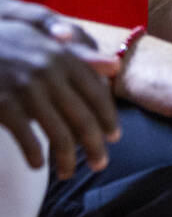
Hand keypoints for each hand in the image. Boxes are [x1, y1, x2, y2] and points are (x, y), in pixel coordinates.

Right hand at [0, 0, 120, 177]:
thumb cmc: (7, 44)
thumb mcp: (44, 43)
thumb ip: (81, 57)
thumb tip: (116, 68)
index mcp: (64, 57)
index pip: (97, 94)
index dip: (108, 118)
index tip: (115, 137)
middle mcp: (50, 73)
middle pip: (84, 119)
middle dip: (96, 146)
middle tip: (100, 164)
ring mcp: (26, 89)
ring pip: (60, 135)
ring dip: (67, 159)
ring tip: (67, 173)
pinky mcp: (3, 104)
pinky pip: (28, 139)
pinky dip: (35, 156)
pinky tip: (37, 165)